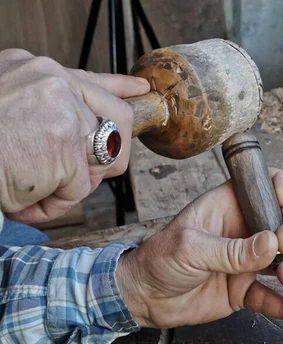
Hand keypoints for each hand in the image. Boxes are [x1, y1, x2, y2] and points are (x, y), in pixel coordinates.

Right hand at [0, 49, 149, 221]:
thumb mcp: (9, 109)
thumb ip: (47, 111)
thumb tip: (85, 127)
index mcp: (35, 71)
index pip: (93, 79)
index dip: (120, 90)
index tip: (140, 91)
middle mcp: (53, 81)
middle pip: (118, 121)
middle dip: (109, 156)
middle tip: (78, 174)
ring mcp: (63, 110)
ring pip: (103, 159)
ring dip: (75, 182)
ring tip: (35, 182)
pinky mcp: (65, 143)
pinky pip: (79, 188)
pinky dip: (54, 203)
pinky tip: (25, 196)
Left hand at [116, 170, 282, 326]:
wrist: (144, 298)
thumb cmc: (159, 259)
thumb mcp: (191, 247)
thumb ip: (231, 249)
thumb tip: (271, 243)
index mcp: (229, 207)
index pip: (265, 187)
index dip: (281, 190)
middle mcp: (244, 231)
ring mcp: (248, 262)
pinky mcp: (245, 291)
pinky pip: (272, 297)